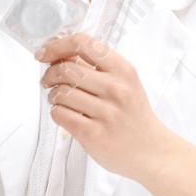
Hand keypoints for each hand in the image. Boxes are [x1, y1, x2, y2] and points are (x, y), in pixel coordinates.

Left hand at [34, 32, 172, 183]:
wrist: (151, 151)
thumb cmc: (133, 115)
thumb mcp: (125, 83)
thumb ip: (96, 68)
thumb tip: (59, 54)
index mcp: (123, 70)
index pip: (83, 43)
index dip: (57, 46)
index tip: (44, 53)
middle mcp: (116, 88)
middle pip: (65, 68)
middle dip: (50, 74)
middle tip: (49, 81)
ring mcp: (105, 112)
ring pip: (59, 92)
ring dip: (53, 95)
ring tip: (61, 100)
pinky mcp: (93, 134)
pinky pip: (59, 114)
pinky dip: (56, 112)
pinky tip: (67, 114)